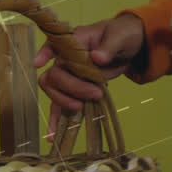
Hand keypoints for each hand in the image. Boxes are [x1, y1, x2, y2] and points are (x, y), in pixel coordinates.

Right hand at [31, 13, 145, 139]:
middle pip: (55, 75)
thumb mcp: (120, 37)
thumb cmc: (123, 35)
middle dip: (72, 88)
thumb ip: (108, 47)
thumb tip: (96, 58)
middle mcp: (66, 59)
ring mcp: (70, 75)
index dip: (44, 54)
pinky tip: (52, 136)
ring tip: (82, 107)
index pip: (53, 45)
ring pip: (54, 91)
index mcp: (75, 42)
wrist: (131, 46)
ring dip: (65, 102)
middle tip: (95, 92)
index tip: (40, 63)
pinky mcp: (77, 90)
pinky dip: (57, 120)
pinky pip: (62, 105)